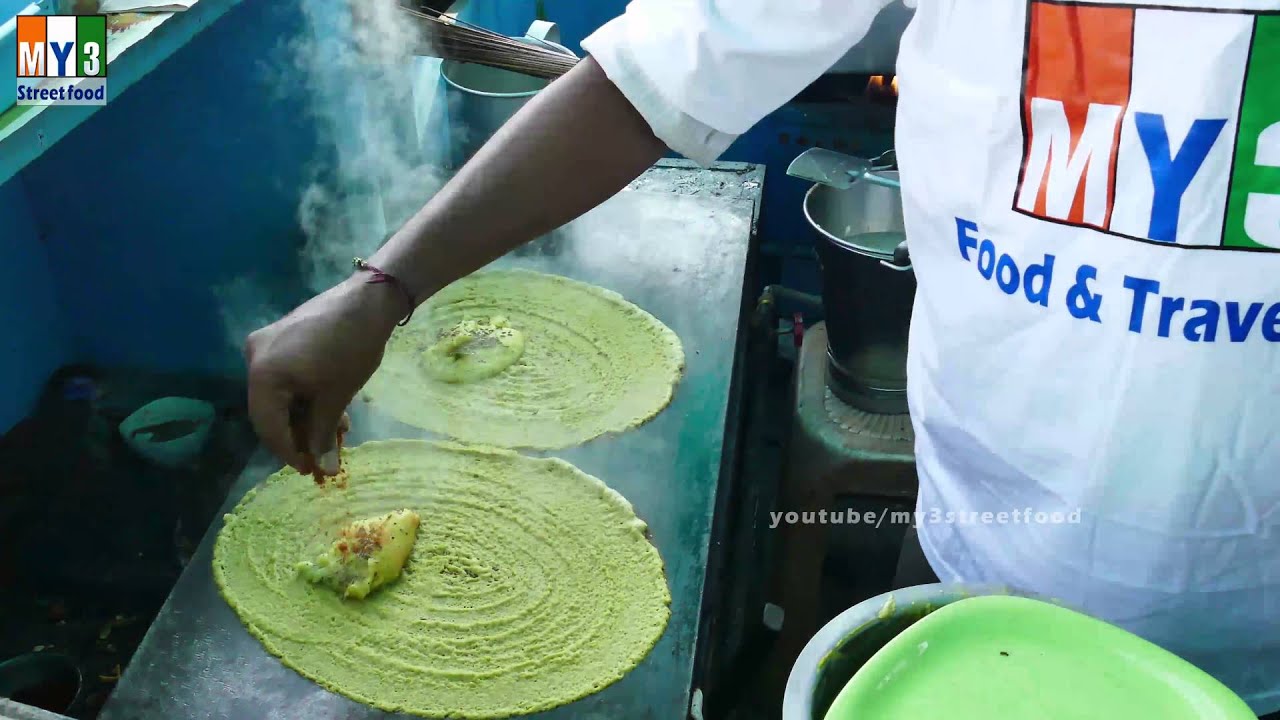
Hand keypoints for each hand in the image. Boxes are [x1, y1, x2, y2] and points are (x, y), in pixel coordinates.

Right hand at [244, 275, 403, 474]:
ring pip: (281, 395)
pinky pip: (287, 376)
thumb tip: (323, 468)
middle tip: (321, 456)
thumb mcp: (337, 397)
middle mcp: (254, 358)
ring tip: (335, 433)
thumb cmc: (351, 349)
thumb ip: (323, 434)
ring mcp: (266, 345)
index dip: (288, 452)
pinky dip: (305, 396)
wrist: (368, 300)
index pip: (267, 426)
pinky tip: (331, 409)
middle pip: (270, 411)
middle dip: (297, 435)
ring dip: (305, 417)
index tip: (309, 470)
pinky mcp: (282, 337)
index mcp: (261, 374)